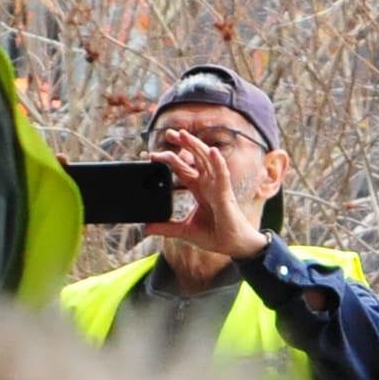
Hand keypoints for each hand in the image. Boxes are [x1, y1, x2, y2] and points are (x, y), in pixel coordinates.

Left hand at [142, 120, 271, 264]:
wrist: (233, 246)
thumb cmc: (215, 235)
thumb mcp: (184, 231)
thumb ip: (165, 228)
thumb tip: (145, 228)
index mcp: (199, 189)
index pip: (182, 169)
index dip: (170, 160)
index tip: (152, 155)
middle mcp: (208, 184)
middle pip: (195, 158)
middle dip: (183, 145)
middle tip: (169, 133)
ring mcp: (218, 187)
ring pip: (207, 161)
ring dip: (196, 146)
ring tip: (184, 134)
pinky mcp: (226, 194)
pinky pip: (223, 175)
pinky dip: (218, 163)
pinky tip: (212, 151)